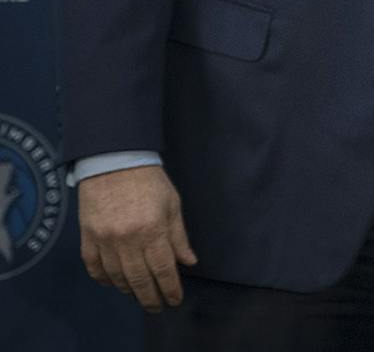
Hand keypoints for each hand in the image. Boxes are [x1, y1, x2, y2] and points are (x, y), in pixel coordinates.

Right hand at [79, 165, 194, 311]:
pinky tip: (113, 283)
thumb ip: (179, 237)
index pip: (163, 269)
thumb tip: (188, 262)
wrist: (114, 162)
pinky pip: (94, 267)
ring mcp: (104, 240)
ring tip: (139, 294)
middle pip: (139, 279)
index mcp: (152, 230)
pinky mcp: (87, 237)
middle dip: (150, 297)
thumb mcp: (173, 205)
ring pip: (116, 277)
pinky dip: (104, 279)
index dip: (170, 289)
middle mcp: (127, 240)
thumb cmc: (149, 182)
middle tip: (157, 307)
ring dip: (128, 290)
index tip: (175, 300)